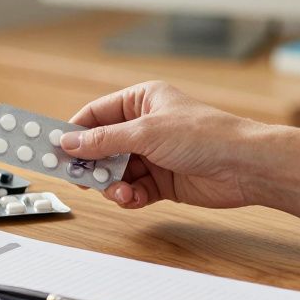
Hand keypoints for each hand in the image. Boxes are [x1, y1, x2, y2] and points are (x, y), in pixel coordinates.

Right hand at [62, 81, 299, 240]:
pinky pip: (133, 189)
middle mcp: (146, 126)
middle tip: (78, 177)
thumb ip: (104, 140)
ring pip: (115, 172)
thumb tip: (70, 142)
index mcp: (142, 100)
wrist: (246, 167)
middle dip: (92, 164)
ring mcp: (154, 155)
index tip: (53, 147)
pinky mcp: (163, 180)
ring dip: (112, 185)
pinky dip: (129, 196)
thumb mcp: (146, 133)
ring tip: (118, 191)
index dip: (74, 132)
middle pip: (102, 146)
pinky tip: (133, 198)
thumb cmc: (207, 136)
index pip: (95, 115)